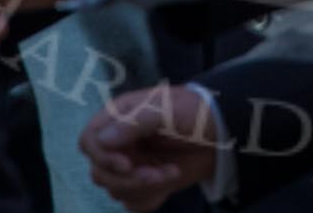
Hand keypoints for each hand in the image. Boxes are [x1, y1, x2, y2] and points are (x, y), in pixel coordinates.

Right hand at [82, 84, 223, 211]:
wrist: (223, 131)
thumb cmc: (195, 111)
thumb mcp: (167, 108)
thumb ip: (134, 122)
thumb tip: (102, 140)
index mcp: (119, 117)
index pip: (89, 141)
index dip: (102, 157)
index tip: (128, 164)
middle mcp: (121, 142)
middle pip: (99, 172)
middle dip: (128, 179)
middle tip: (157, 173)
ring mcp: (132, 164)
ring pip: (116, 190)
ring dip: (144, 188)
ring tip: (171, 172)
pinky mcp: (146, 183)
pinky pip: (133, 203)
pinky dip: (150, 198)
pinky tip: (170, 181)